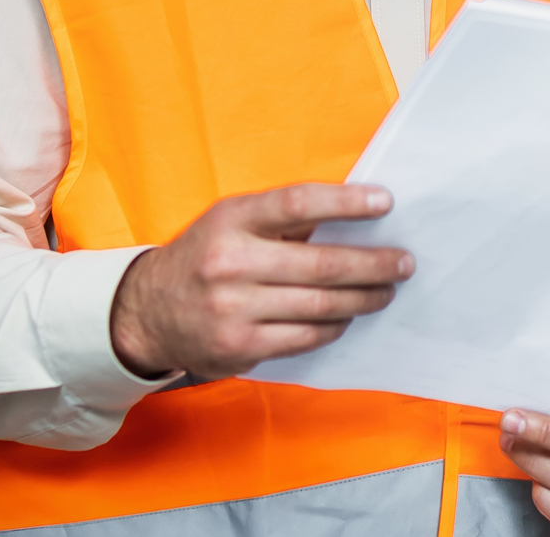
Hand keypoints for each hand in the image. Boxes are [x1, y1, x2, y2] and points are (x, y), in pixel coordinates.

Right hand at [108, 183, 411, 378]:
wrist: (146, 313)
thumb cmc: (204, 257)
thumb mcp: (231, 222)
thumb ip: (283, 220)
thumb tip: (354, 218)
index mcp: (231, 220)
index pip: (298, 204)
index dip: (346, 202)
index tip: (385, 202)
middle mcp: (230, 263)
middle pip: (320, 264)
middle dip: (372, 264)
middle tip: (403, 262)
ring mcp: (233, 309)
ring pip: (319, 306)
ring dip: (362, 299)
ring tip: (386, 290)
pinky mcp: (239, 347)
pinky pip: (304, 337)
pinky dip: (334, 326)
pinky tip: (349, 317)